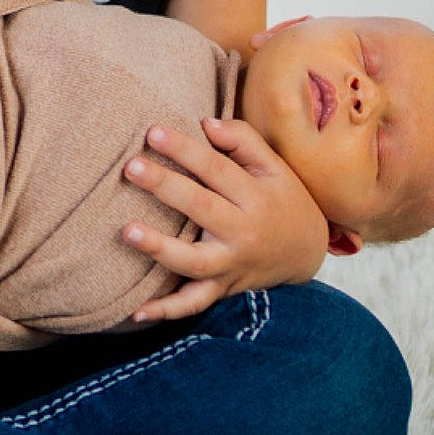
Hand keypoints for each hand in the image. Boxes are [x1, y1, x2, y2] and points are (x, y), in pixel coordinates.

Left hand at [122, 117, 329, 320]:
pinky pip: (193, 303)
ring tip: (126, 231)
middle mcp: (244, 232)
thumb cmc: (282, 198)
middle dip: (165, 187)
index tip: (152, 132)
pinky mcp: (221, 288)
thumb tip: (206, 123)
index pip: (216, 169)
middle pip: (201, 208)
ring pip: (194, 262)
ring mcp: (231, 265)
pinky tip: (136, 311)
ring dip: (159, 248)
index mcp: (256, 196)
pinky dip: (166, 310)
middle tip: (132, 167)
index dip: (185, 150)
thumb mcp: (274, 166)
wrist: (306, 251)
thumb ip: (242, 139)